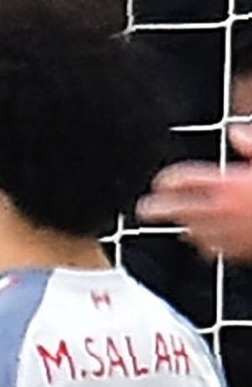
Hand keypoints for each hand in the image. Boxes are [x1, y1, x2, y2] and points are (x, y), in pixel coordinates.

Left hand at [137, 128, 251, 260]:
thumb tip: (236, 134)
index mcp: (229, 184)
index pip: (183, 180)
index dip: (168, 180)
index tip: (161, 181)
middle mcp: (223, 211)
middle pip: (177, 210)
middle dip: (158, 208)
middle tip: (146, 208)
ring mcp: (230, 234)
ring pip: (192, 232)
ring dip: (183, 225)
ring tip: (177, 223)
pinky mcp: (240, 252)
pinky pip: (213, 250)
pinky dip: (205, 243)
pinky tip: (205, 240)